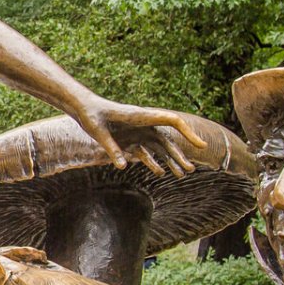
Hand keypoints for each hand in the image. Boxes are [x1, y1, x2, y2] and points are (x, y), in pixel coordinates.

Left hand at [72, 97, 206, 176]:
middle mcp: (144, 124)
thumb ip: (111, 148)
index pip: (173, 121)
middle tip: (190, 170)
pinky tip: (160, 172)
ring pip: (159, 148)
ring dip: (169, 161)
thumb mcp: (99, 132)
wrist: (83, 109)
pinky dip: (153, 162)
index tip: (200, 145)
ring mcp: (138, 132)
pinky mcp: (129, 139)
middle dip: (179, 155)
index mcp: (142, 116)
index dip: (188, 132)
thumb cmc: (91, 116)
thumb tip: (123, 166)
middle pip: (167, 140)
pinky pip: (145, 152)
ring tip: (181, 175)